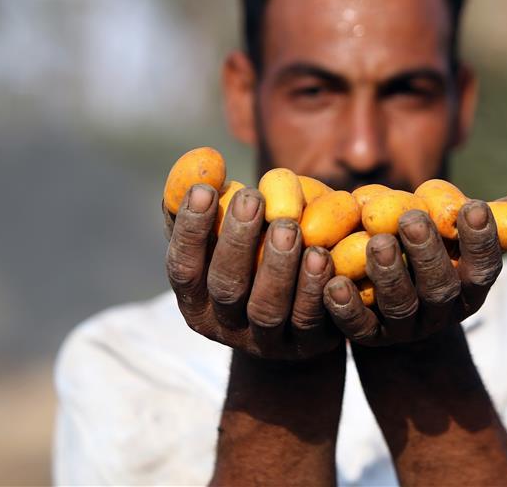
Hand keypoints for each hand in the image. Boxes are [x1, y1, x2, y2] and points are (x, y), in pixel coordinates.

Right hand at [164, 184, 341, 359]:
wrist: (297, 317)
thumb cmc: (251, 257)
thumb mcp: (226, 232)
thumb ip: (207, 199)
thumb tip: (204, 161)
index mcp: (195, 299)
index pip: (183, 267)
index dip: (191, 230)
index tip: (204, 189)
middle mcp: (224, 326)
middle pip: (226, 287)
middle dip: (237, 241)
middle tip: (252, 198)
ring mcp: (266, 341)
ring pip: (267, 308)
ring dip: (277, 266)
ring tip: (290, 227)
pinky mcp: (306, 345)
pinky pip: (310, 321)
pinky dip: (315, 288)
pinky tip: (323, 256)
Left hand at [322, 196, 506, 345]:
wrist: (386, 296)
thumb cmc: (424, 246)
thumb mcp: (451, 229)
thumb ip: (481, 216)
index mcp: (469, 284)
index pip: (485, 267)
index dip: (482, 241)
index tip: (473, 208)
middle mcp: (441, 310)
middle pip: (440, 288)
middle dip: (428, 254)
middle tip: (412, 219)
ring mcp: (404, 327)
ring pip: (400, 306)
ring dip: (389, 274)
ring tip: (375, 242)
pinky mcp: (368, 336)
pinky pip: (358, 326)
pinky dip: (346, 307)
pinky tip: (333, 283)